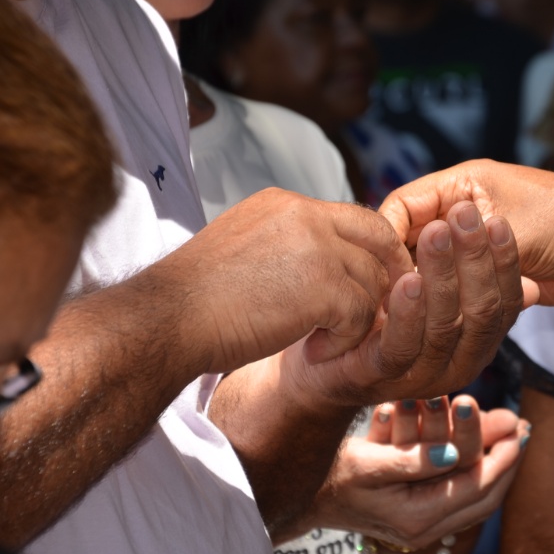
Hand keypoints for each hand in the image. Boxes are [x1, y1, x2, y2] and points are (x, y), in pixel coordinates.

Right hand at [160, 188, 411, 374]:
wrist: (168, 319)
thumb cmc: (198, 297)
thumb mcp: (245, 247)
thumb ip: (288, 243)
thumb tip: (324, 257)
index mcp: (286, 204)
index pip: (355, 218)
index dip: (374, 250)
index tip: (375, 279)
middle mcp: (305, 216)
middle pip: (377, 241)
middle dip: (386, 277)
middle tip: (379, 311)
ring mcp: (317, 249)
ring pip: (372, 282)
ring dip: (358, 318)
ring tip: (325, 339)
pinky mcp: (324, 287)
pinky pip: (361, 315)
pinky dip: (346, 340)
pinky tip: (315, 350)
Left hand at [286, 200, 524, 406]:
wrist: (325, 365)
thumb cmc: (384, 323)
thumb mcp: (432, 299)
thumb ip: (469, 285)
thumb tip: (520, 268)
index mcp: (477, 345)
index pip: (505, 304)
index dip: (504, 263)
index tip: (497, 220)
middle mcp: (459, 365)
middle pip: (481, 312)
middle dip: (475, 258)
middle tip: (465, 213)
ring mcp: (422, 376)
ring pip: (444, 326)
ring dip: (442, 274)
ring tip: (437, 232)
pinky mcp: (381, 377)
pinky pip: (401, 346)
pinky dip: (407, 312)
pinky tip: (407, 278)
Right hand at [308, 395, 528, 549]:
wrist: (304, 494)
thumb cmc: (333, 474)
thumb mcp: (368, 462)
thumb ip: (412, 461)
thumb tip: (454, 454)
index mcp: (417, 517)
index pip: (477, 488)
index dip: (502, 457)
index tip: (518, 427)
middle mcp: (425, 527)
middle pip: (484, 496)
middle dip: (506, 459)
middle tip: (522, 427)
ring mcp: (423, 525)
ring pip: (475, 497)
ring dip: (494, 465)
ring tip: (510, 434)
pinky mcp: (418, 515)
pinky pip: (460, 495)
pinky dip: (476, 471)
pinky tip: (483, 449)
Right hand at [380, 160, 553, 308]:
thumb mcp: (512, 229)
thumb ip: (461, 249)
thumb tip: (412, 273)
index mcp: (461, 185)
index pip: (400, 208)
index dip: (383, 241)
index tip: (378, 277)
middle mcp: (464, 214)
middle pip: (411, 242)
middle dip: (401, 272)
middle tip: (391, 307)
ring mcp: (478, 248)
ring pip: (434, 271)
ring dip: (428, 293)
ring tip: (413, 320)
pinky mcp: (492, 276)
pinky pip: (459, 291)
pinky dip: (452, 306)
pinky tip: (443, 324)